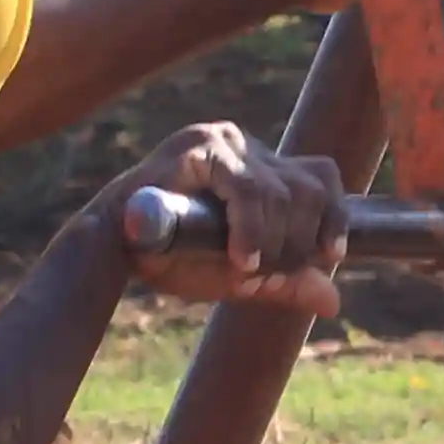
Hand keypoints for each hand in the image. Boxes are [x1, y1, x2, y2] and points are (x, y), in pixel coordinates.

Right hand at [105, 123, 347, 320]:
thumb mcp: (238, 274)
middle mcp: (246, 145)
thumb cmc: (171, 258)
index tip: (330, 255)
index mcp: (261, 166)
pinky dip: (251, 229)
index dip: (334, 216)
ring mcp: (223, 141)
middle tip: (269, 272)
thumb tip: (333, 302)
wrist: (110, 254)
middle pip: (309, 186)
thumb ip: (284, 281)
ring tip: (247, 269)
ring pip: (283, 191)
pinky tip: (241, 260)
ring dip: (274, 240)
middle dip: (299, 239)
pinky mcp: (199, 147)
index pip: (320, 176)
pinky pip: (248, 189)